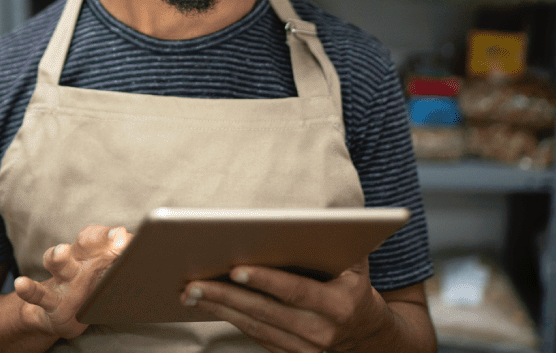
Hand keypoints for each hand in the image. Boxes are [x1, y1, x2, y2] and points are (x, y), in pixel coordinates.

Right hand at [14, 225, 131, 339]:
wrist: (58, 315)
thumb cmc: (91, 292)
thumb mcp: (110, 279)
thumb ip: (127, 268)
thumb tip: (157, 264)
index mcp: (95, 255)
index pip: (104, 237)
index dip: (114, 236)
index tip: (125, 237)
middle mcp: (78, 261)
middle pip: (83, 243)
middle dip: (95, 239)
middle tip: (113, 239)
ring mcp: (61, 279)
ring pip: (58, 261)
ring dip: (58, 255)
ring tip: (60, 253)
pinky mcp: (47, 300)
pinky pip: (37, 293)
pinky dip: (28, 288)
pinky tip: (21, 283)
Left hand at [179, 258, 390, 352]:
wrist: (365, 331)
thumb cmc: (353, 284)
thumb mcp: (355, 261)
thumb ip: (336, 241)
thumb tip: (309, 216)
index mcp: (338, 304)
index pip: (295, 291)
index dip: (265, 281)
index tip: (235, 269)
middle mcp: (321, 330)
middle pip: (265, 312)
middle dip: (227, 296)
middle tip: (194, 282)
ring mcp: (305, 348)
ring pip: (255, 326)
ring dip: (220, 309)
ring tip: (190, 292)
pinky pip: (255, 336)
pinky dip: (230, 319)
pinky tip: (209, 304)